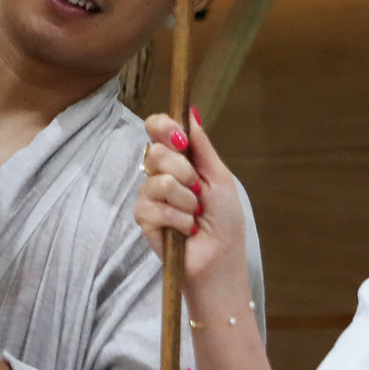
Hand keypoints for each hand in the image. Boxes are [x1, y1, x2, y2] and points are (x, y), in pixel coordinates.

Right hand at [136, 112, 242, 281]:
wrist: (221, 257)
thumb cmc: (225, 219)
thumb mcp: (219, 177)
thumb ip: (202, 146)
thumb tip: (191, 111)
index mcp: (179, 159)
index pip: (157, 129)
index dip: (163, 127)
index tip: (180, 140)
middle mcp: (160, 172)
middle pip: (156, 152)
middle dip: (184, 172)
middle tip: (198, 190)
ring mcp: (150, 195)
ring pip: (158, 181)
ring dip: (185, 200)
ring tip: (195, 214)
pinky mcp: (144, 218)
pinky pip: (155, 207)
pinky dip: (178, 218)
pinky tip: (186, 229)